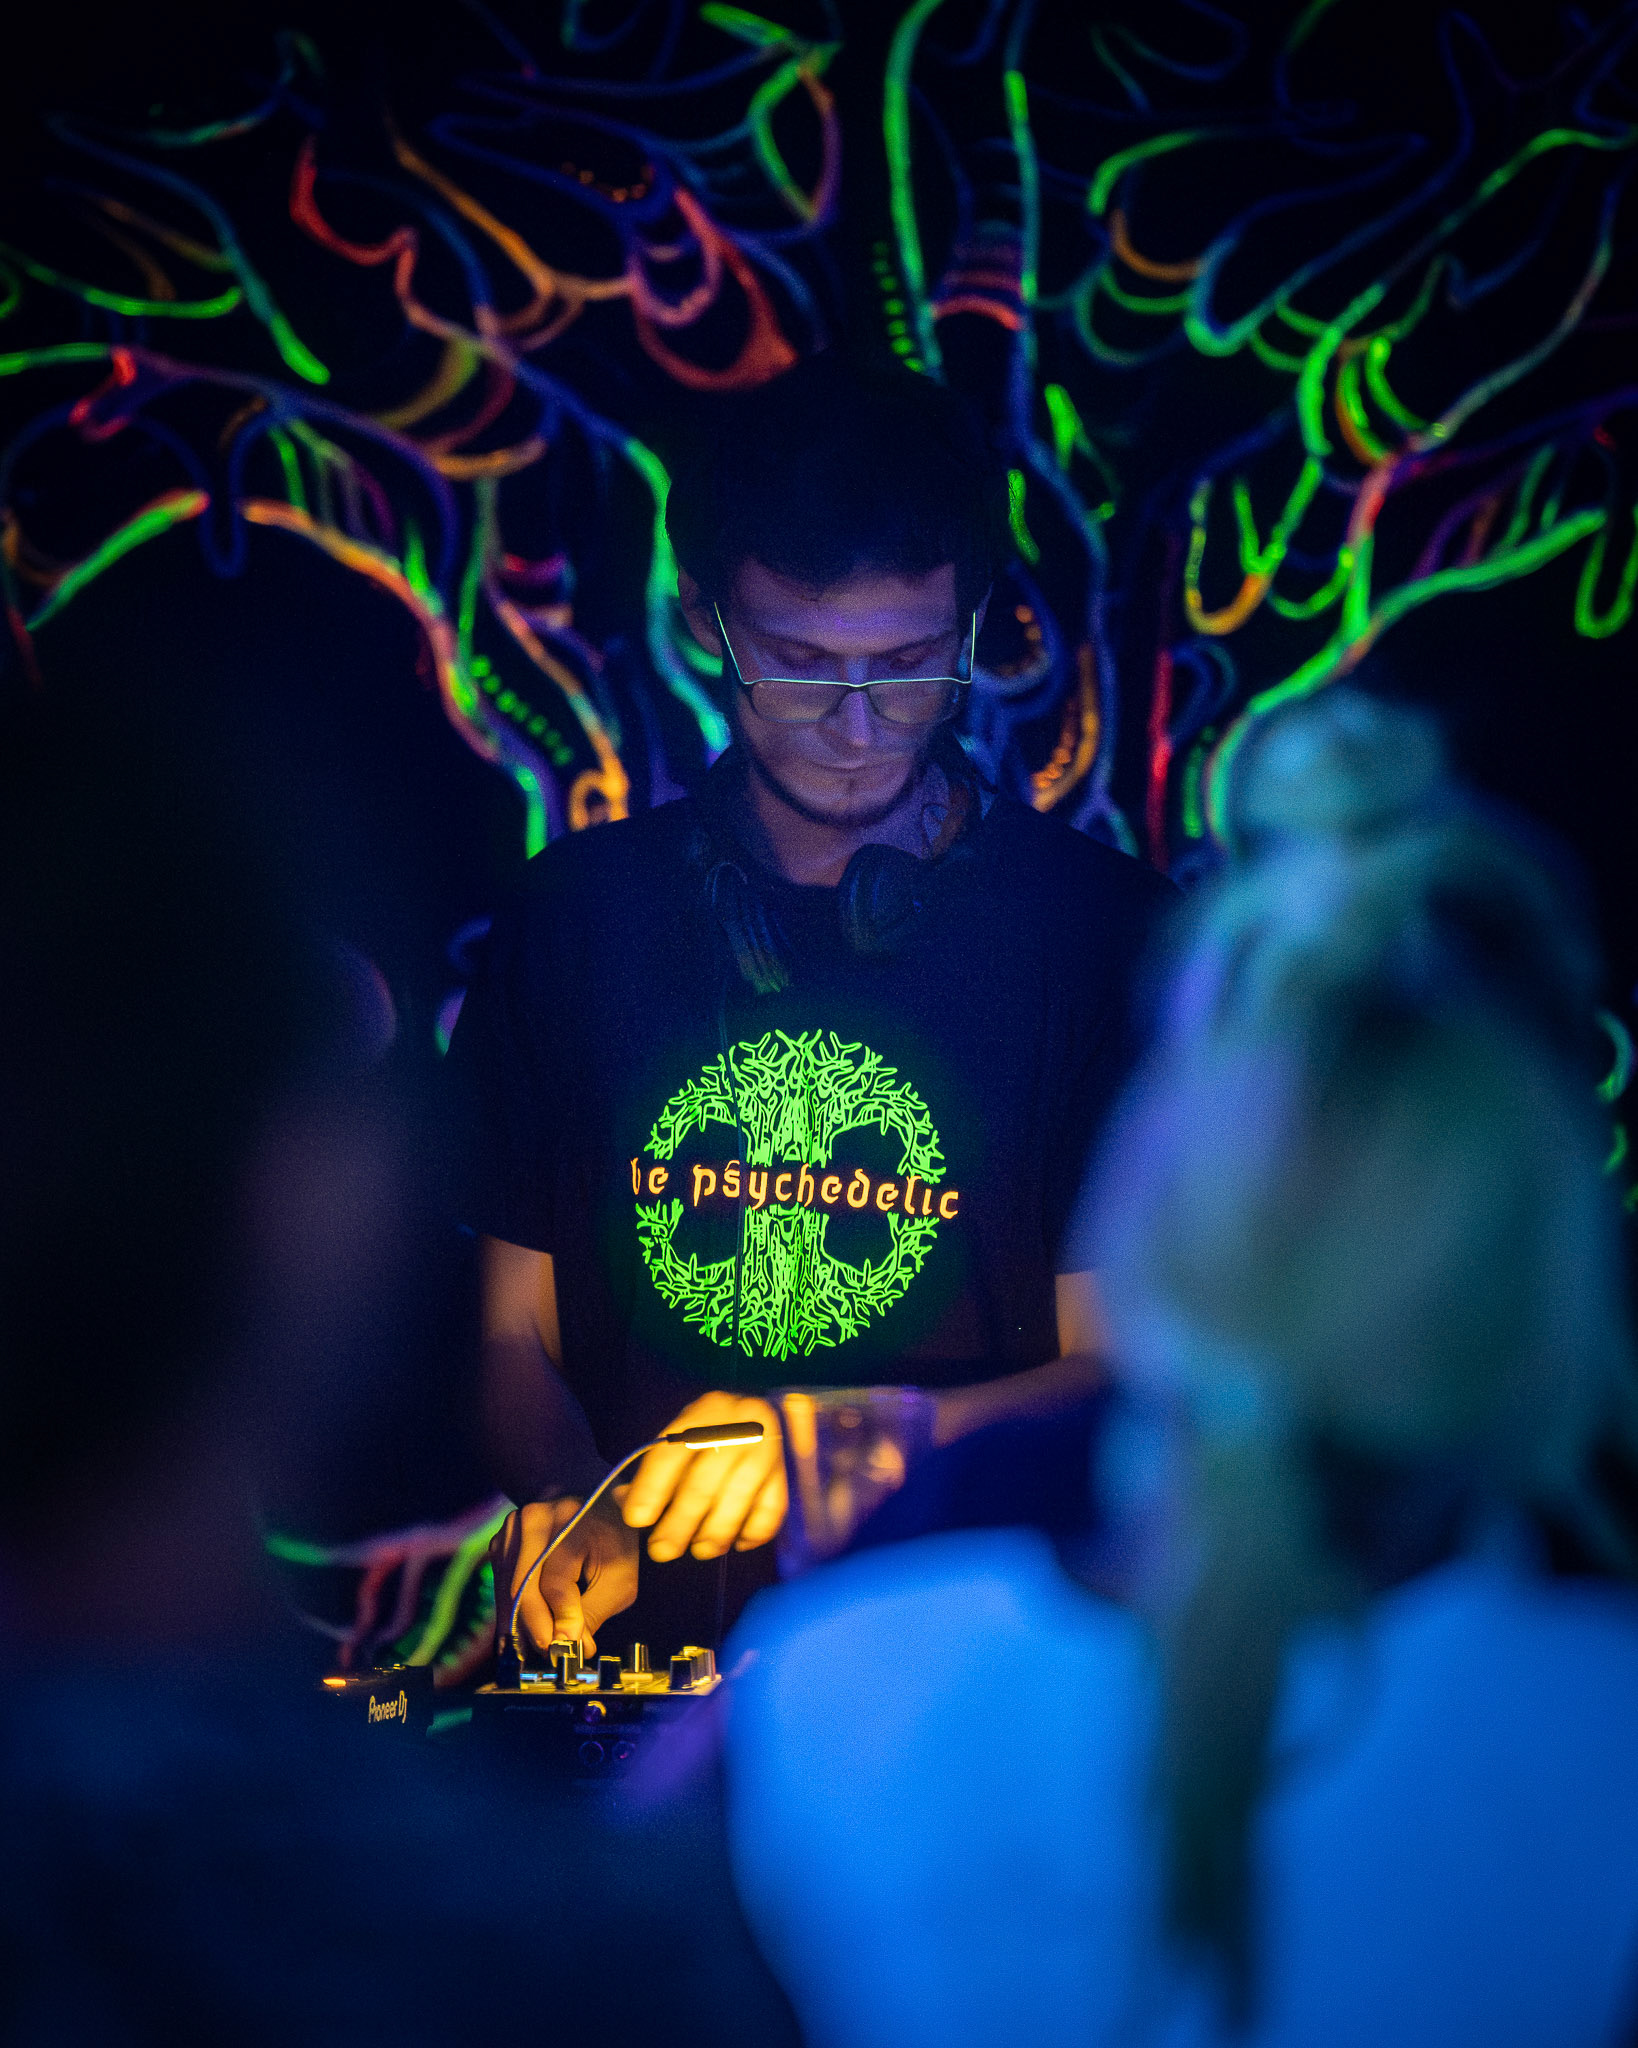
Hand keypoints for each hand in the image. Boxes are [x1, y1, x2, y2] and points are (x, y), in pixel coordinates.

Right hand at [493, 1490, 638, 1659]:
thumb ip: (594, 1612)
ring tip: (543, 1645)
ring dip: (523, 1625)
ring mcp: (512, 1528)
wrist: (593, 1502)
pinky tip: (526, 1631)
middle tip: (553, 1653)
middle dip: (537, 1628)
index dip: (562, 1618)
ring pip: (508, 1590)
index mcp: (572, 1519)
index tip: (570, 1645)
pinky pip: (502, 1586)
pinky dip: (513, 1612)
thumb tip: (570, 1646)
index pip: (557, 1580)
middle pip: (524, 1587)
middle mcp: (535, 1518)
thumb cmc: (612, 1540)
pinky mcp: (501, 1541)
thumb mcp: (619, 1575)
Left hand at [622, 1393, 785, 1561]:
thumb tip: (626, 1503)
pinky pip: (772, 1508)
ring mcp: (768, 1447)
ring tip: (699, 1550)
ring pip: (740, 1495)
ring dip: (716, 1532)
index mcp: (706, 1410)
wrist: (763, 1416)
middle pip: (706, 1479)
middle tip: (662, 1551)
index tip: (637, 1521)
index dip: (652, 1489)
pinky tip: (737, 1543)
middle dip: (680, 1522)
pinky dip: (754, 1532)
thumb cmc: (712, 1433)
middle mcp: (740, 1423)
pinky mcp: (786, 1471)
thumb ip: (654, 1471)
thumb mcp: (681, 1438)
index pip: (673, 1452)